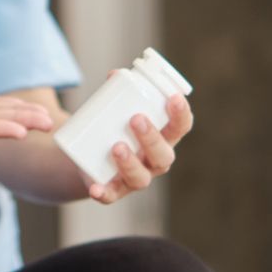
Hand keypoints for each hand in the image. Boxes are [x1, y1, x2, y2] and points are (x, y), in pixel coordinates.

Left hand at [86, 89, 192, 204]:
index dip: (181, 114)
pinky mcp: (113, 190)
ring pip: (140, 177)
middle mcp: (154, 161)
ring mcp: (135, 178)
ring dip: (130, 163)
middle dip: (152, 138)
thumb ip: (116, 91)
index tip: (173, 98)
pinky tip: (96, 188)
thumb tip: (114, 75)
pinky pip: (112, 196)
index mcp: (163, 137)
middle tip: (136, 119)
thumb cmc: (113, 126)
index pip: (180, 127)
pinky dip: (104, 193)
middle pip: (163, 155)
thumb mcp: (116, 108)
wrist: (90, 156)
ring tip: (117, 146)